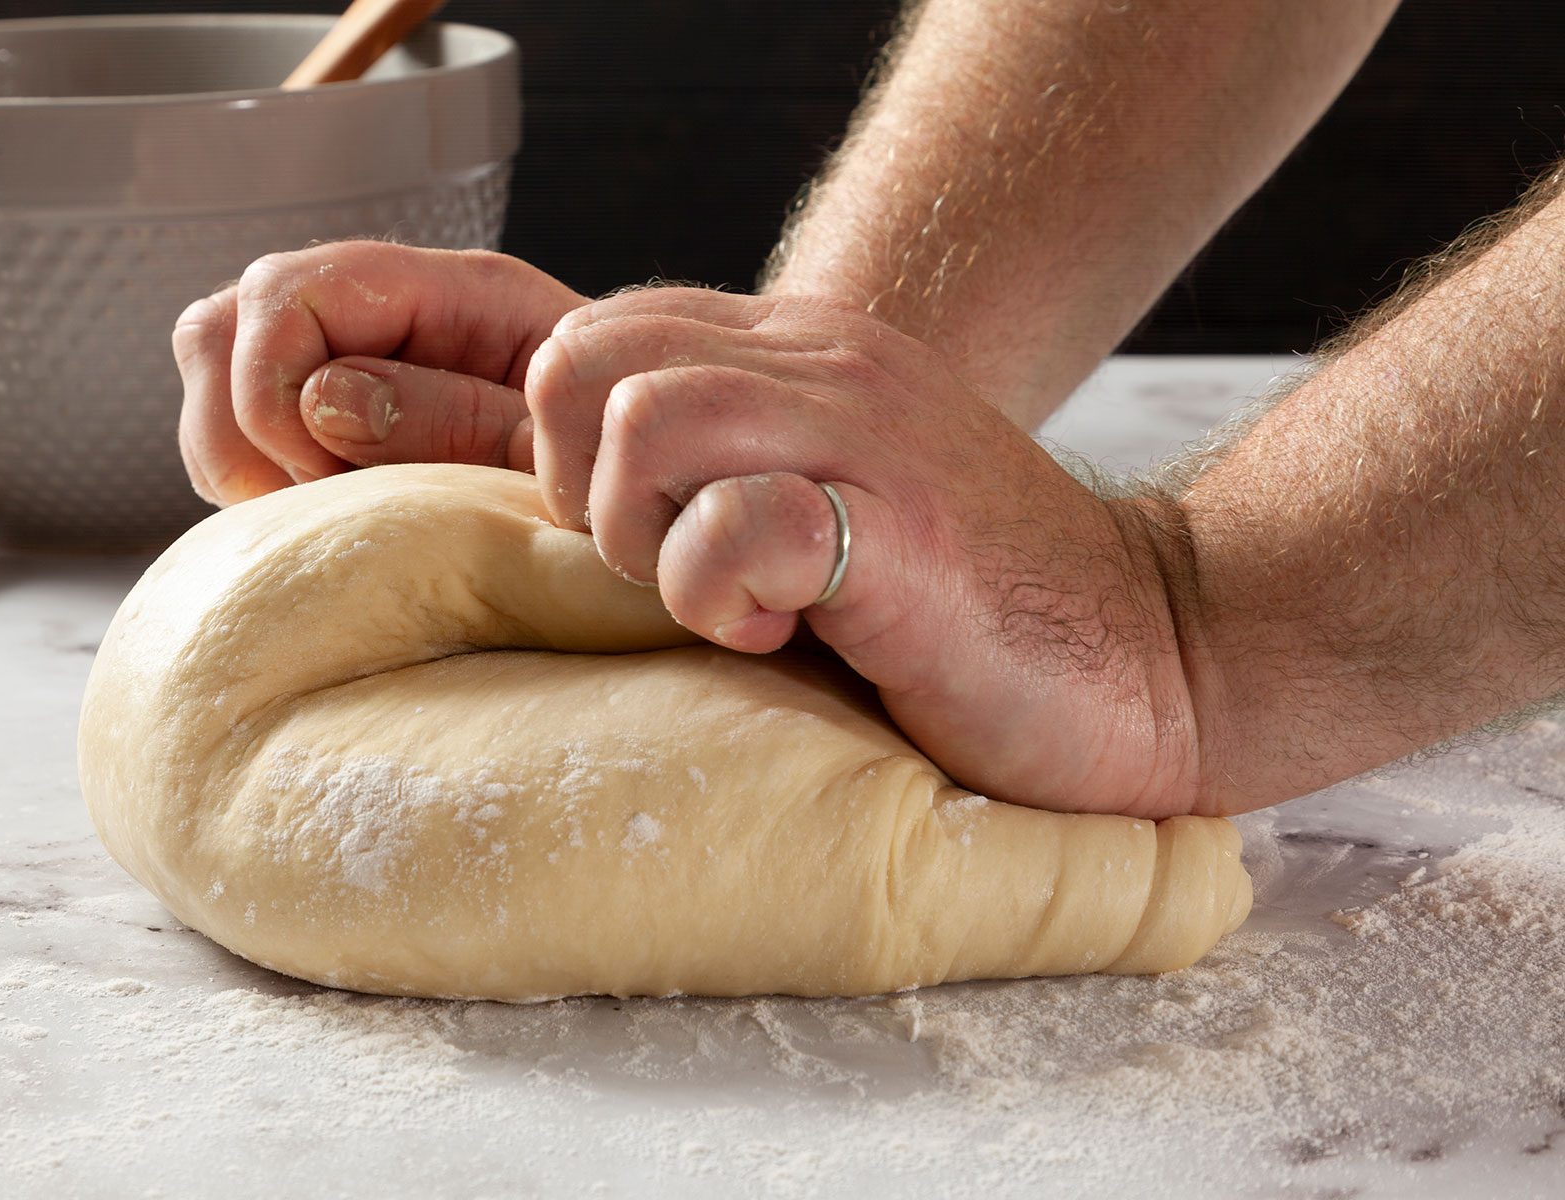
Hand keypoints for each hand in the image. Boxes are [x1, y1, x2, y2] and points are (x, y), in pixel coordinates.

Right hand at [173, 243, 586, 504]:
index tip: (324, 476)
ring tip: (320, 514)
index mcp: (457, 294)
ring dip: (236, 454)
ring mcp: (352, 359)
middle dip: (241, 427)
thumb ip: (456, 421)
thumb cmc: (624, 479)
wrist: (659, 494)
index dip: (273, 388)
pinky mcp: (332, 419)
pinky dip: (250, 478)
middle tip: (320, 503)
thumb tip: (322, 399)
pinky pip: (235, 431)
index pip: (289, 291)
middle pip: (226, 322)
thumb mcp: (563, 458)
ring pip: (212, 370)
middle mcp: (389, 310)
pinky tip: (321, 518)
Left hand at [525, 287, 1205, 817]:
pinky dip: (719, 593)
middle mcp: (825, 363)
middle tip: (665, 570)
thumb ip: (725, 461)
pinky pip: (738, 520)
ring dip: (646, 542)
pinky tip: (784, 631)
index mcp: (796, 350)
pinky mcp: (902, 528)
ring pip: (643, 420)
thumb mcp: (828, 492)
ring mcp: (866, 433)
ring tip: (732, 604)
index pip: (594, 332)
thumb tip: (586, 488)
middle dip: (584, 487)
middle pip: (584, 360)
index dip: (570, 449)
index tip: (644, 541)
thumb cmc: (970, 604)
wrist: (1151, 657)